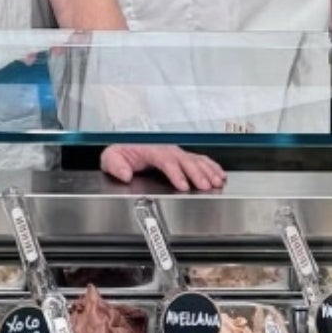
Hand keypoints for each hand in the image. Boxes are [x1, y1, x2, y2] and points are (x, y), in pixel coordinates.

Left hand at [100, 144, 225, 191]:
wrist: (126, 146)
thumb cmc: (122, 152)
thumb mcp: (111, 157)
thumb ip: (116, 164)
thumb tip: (124, 174)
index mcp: (149, 149)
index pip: (165, 160)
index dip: (175, 173)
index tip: (182, 185)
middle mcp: (165, 149)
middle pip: (184, 159)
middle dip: (196, 173)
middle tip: (206, 186)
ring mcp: (174, 152)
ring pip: (194, 159)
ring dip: (207, 170)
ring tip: (217, 182)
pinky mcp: (181, 156)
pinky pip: (199, 159)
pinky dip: (211, 166)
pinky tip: (219, 175)